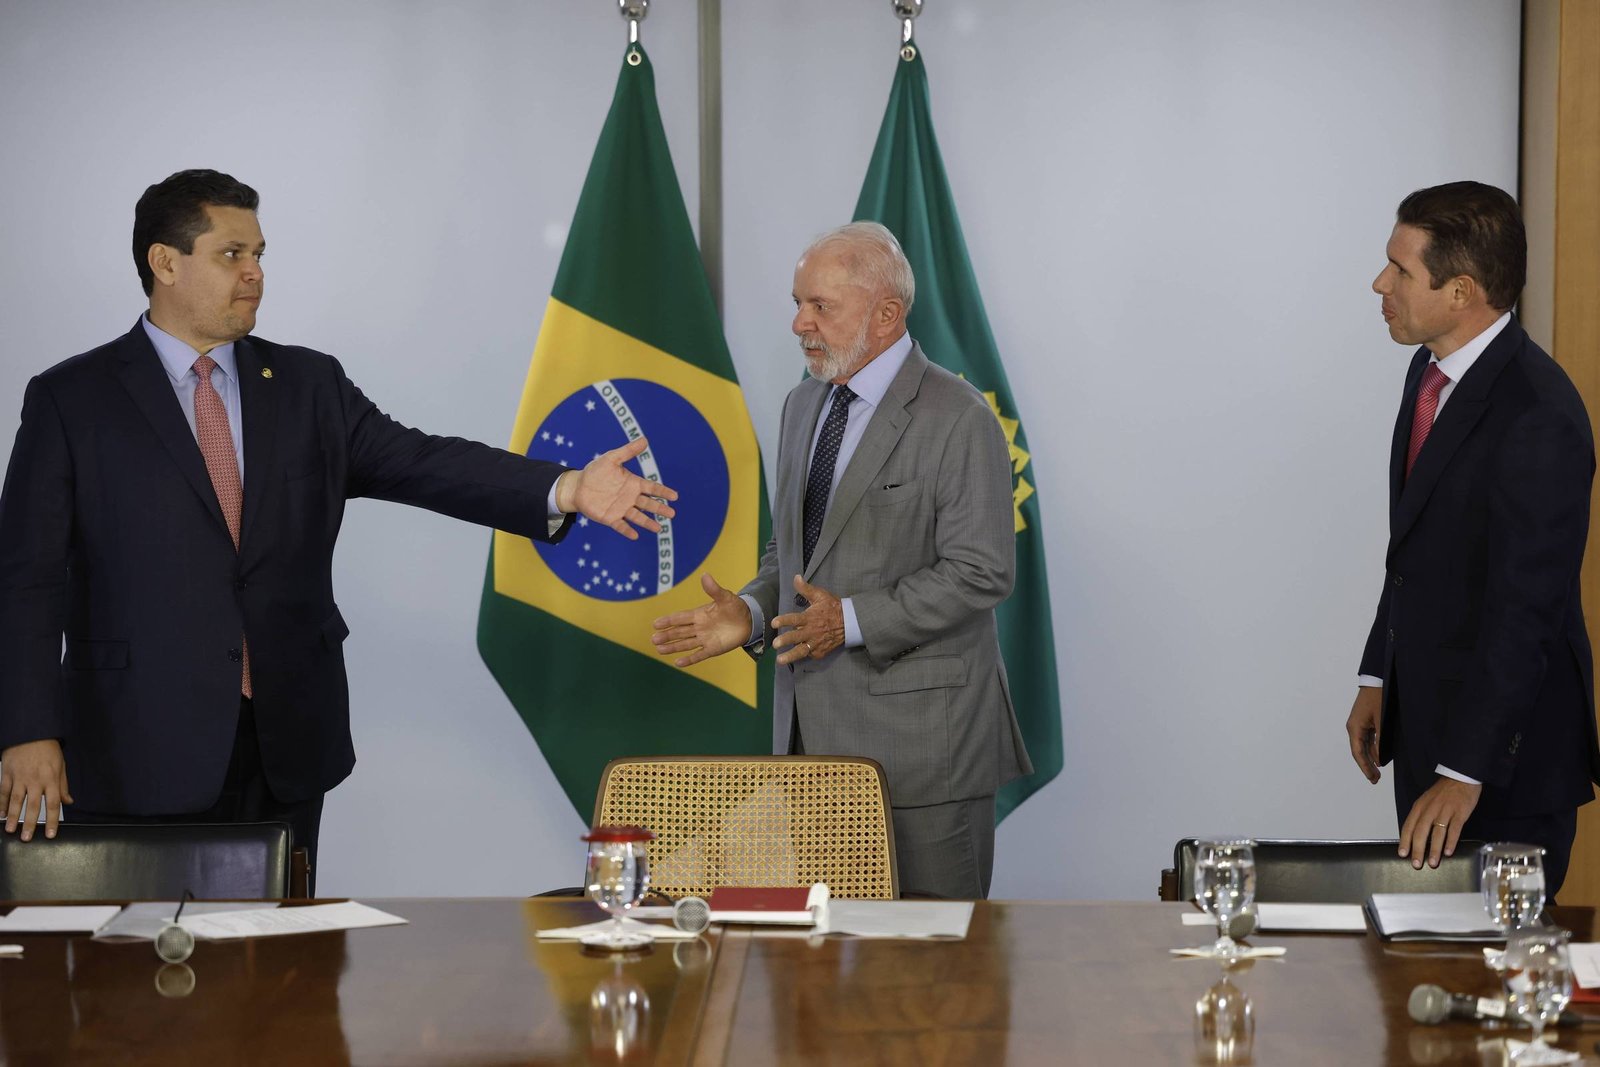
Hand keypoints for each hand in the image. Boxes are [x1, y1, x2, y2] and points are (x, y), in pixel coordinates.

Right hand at [0, 739, 71, 840]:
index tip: (50, 834)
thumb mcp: (61, 766)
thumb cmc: (48, 750)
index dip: (52, 820)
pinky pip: (3, 791)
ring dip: (13, 816)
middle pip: (33, 805)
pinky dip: (1, 804)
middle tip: (26, 838)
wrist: (31, 733)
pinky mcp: (8, 774)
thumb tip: (68, 801)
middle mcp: (36, 780)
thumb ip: (63, 785)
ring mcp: (20, 777)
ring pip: (16, 800)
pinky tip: (1, 815)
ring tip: (10, 830)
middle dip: (29, 823)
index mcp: (51, 779)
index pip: (53, 804)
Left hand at [556, 436, 677, 540]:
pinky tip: (635, 536)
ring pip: (638, 517)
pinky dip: (627, 530)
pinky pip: (620, 525)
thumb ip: (628, 451)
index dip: (663, 492)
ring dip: (647, 523)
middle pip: (648, 504)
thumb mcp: (611, 458)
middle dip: (660, 508)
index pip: (652, 488)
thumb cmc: (595, 471)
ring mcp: (621, 509)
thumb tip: (645, 440)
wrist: (577, 486)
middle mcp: (630, 498)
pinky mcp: (610, 518)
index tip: (674, 496)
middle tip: (672, 514)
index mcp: (633, 484)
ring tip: (658, 528)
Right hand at [651, 573, 752, 666]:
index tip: (655, 624)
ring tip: (659, 650)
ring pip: (685, 644)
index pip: (680, 618)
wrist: (749, 620)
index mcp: (699, 614)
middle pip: (679, 632)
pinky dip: (689, 659)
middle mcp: (699, 627)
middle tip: (653, 639)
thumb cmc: (735, 607)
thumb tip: (705, 575)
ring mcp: (705, 639)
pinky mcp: (713, 649)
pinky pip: (699, 655)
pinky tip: (678, 663)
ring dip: (673, 647)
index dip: (668, 620)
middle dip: (667, 636)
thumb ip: (713, 589)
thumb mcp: (725, 597)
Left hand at [770, 576, 845, 666]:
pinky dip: (803, 655)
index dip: (784, 621)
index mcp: (810, 617)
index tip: (774, 623)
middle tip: (776, 644)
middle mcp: (812, 631)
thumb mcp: (820, 595)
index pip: (795, 619)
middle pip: (796, 637)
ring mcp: (816, 643)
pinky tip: (794, 657)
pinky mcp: (820, 651)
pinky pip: (810, 654)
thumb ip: (806, 589)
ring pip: (801, 651)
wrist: (850, 622)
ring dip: (790, 656)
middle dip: (785, 640)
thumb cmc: (833, 607)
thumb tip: (795, 577)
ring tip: (780, 660)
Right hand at [1345, 687, 1382, 783]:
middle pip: (1359, 751)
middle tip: (1375, 779)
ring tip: (1379, 770)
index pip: (1358, 753)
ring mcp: (1359, 724)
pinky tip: (1380, 756)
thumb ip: (1380, 741)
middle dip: (1367, 766)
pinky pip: (1367, 739)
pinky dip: (1373, 749)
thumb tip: (1380, 759)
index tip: (1372, 778)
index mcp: (1354, 728)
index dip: (1365, 767)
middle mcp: (1354, 727)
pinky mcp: (1365, 721)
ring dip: (1371, 758)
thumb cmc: (1378, 698)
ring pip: (1363, 746)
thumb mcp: (1381, 721)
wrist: (1377, 680)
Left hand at [1399, 777, 1481, 868]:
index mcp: (1419, 807)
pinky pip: (1454, 829)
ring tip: (1433, 862)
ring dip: (1434, 849)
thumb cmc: (1443, 793)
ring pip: (1437, 833)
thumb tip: (1415, 837)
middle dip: (1417, 849)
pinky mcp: (1460, 813)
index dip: (1405, 841)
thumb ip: (1421, 817)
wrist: (1460, 778)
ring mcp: (1445, 811)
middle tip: (1416, 864)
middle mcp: (1430, 809)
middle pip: (1421, 831)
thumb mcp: (1426, 802)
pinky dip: (1451, 842)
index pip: (1409, 826)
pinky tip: (1448, 852)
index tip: (1402, 854)